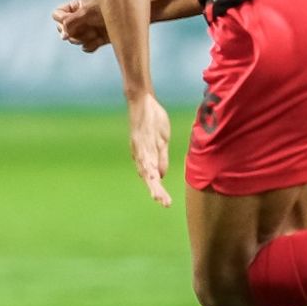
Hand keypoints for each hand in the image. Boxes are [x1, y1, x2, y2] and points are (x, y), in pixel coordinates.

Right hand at [52, 0, 109, 52]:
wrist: (129, 19)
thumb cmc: (108, 10)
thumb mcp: (86, 13)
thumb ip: (70, 22)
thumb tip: (63, 36)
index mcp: (75, 6)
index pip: (57, 15)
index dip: (61, 21)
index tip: (69, 23)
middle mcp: (79, 18)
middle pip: (63, 30)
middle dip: (73, 32)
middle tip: (84, 29)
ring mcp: (87, 29)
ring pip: (74, 40)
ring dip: (84, 38)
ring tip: (95, 32)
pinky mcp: (95, 39)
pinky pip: (85, 47)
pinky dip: (91, 45)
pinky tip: (99, 39)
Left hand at [127, 93, 171, 207]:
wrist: (142, 101)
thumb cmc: (152, 120)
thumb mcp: (161, 141)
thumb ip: (161, 158)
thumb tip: (161, 176)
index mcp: (146, 157)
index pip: (152, 177)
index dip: (157, 190)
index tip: (166, 203)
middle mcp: (141, 155)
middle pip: (148, 177)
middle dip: (156, 191)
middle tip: (165, 204)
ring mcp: (140, 148)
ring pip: (146, 170)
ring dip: (153, 184)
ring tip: (159, 197)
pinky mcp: (141, 140)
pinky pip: (145, 156)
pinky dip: (149, 167)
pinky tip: (153, 176)